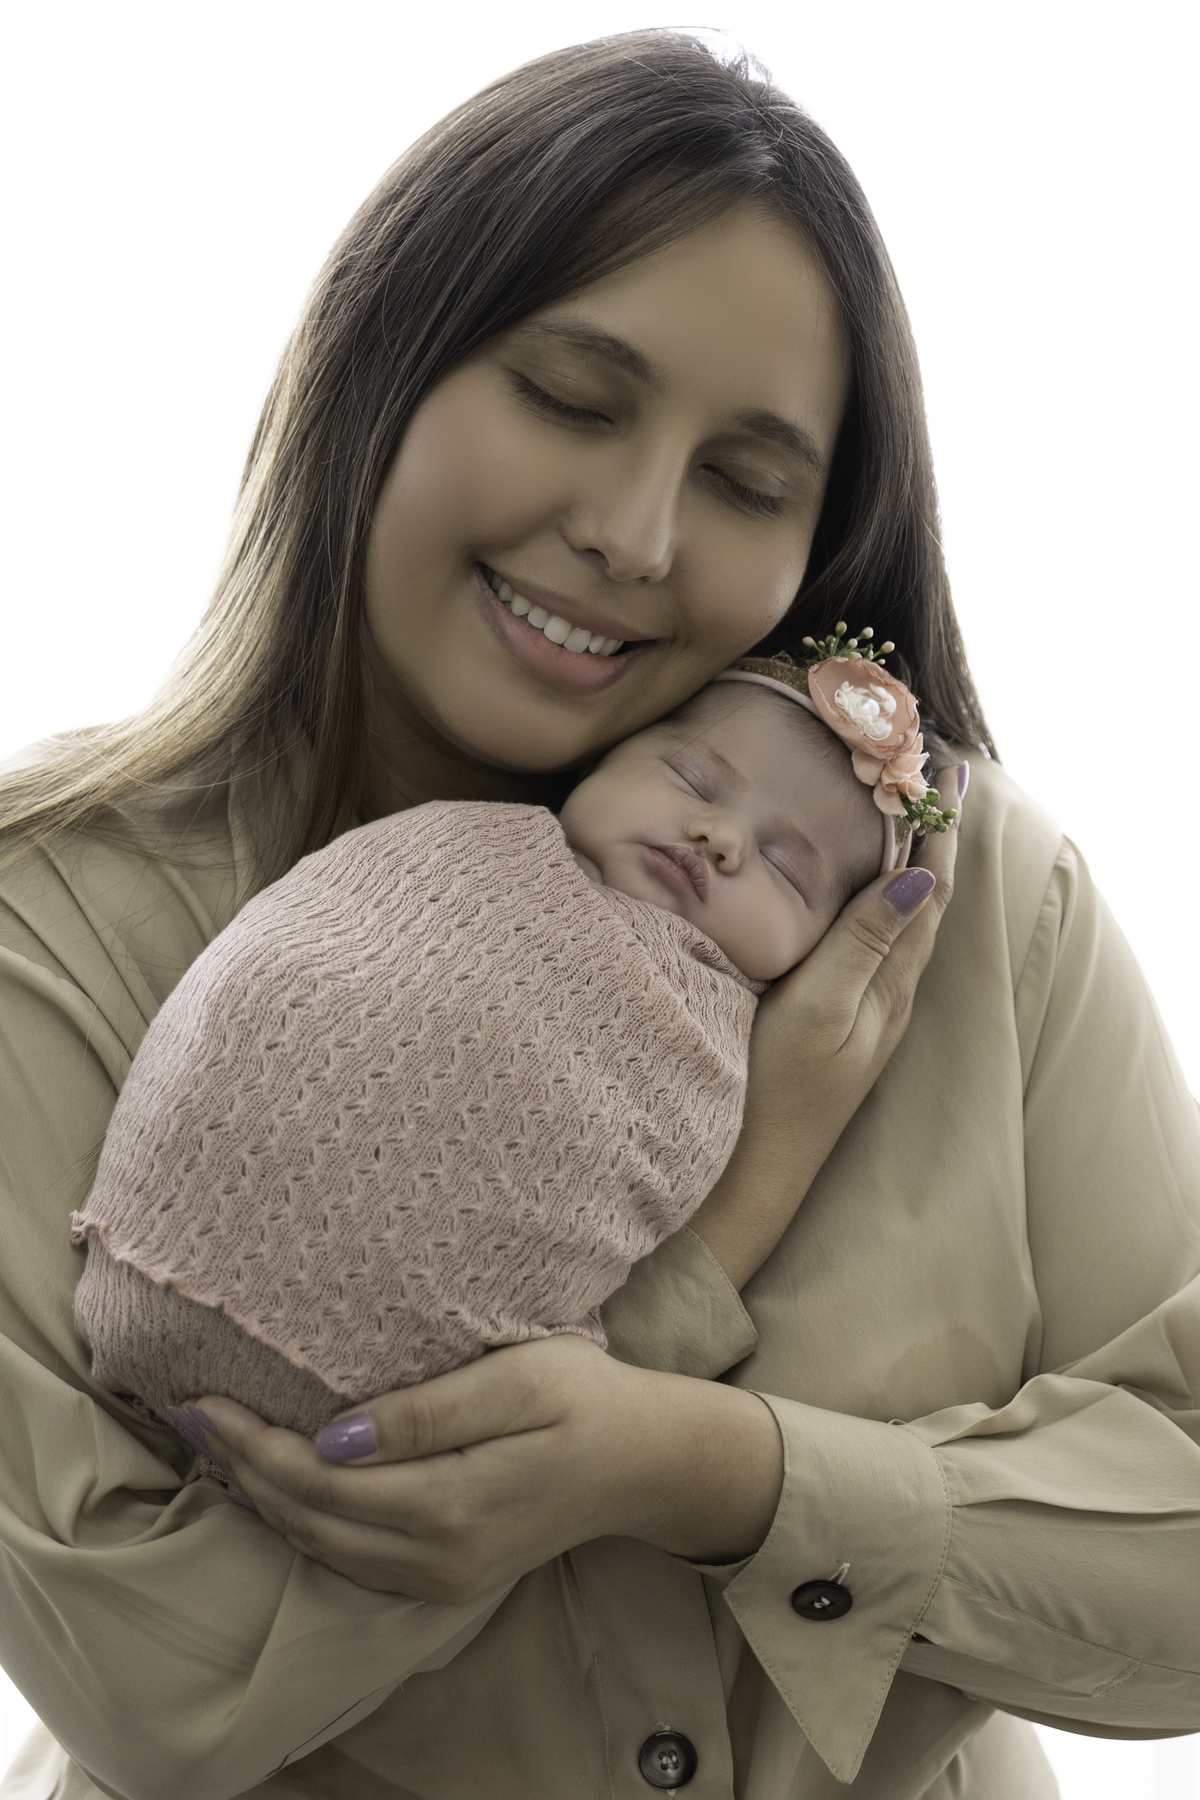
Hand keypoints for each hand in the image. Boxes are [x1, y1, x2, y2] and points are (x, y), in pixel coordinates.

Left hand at [189, 1334, 782, 1600]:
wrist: (650, 1463)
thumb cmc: (590, 1398)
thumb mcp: (522, 1378)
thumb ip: (429, 1411)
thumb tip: (332, 1437)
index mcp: (453, 1505)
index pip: (320, 1482)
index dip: (252, 1444)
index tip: (202, 1398)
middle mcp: (438, 1558)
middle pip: (309, 1520)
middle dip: (240, 1468)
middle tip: (187, 1412)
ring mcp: (442, 1578)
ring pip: (322, 1547)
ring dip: (262, 1498)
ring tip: (216, 1444)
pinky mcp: (447, 1578)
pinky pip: (351, 1559)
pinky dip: (301, 1522)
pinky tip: (278, 1486)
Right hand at [688, 762, 965, 1287]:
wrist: (751, 1172)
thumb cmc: (777, 1092)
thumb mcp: (819, 1010)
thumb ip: (864, 943)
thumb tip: (919, 877)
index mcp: (890, 984)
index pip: (928, 888)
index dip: (937, 828)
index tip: (944, 769)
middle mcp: (888, 994)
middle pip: (922, 897)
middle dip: (928, 834)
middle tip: (925, 772)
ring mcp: (865, 1011)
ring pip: (899, 919)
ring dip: (906, 862)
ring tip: (903, 813)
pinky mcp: (838, 1021)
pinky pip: (872, 940)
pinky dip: (875, 896)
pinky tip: (858, 890)